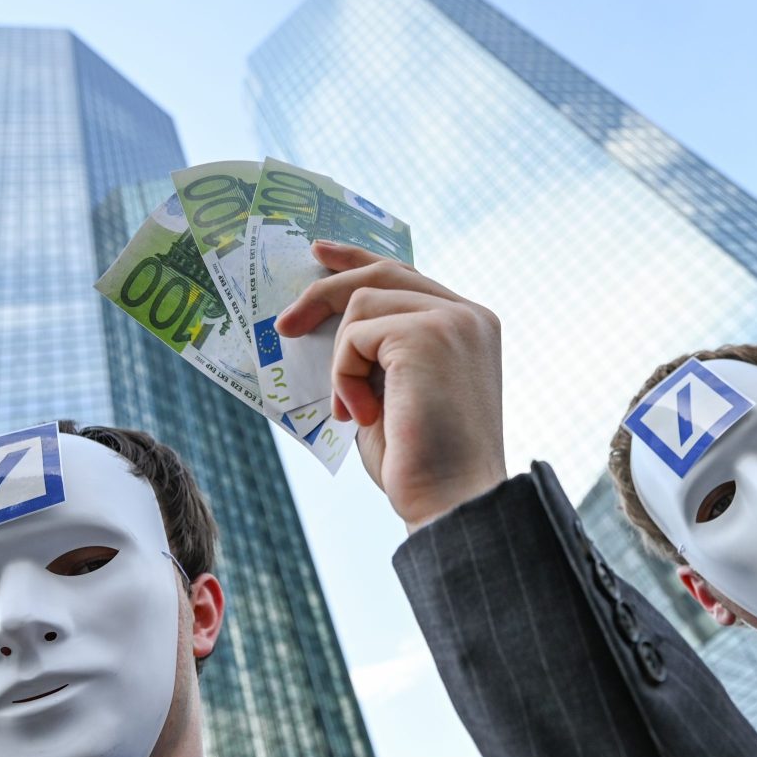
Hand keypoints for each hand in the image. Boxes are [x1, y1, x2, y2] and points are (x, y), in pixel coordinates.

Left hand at [276, 241, 506, 530]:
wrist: (450, 501)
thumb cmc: (422, 462)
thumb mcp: (397, 391)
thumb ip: (380, 351)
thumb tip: (329, 324)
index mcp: (470, 326)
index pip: (408, 276)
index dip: (359, 260)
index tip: (319, 255)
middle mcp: (469, 315)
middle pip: (384, 273)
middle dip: (327, 291)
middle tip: (286, 325)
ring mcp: (452, 321)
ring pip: (363, 303)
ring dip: (342, 361)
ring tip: (357, 411)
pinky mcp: (427, 334)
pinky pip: (356, 335)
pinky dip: (345, 376)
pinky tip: (363, 415)